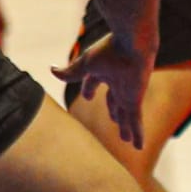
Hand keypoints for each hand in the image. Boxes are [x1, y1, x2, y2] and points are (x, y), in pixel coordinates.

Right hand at [52, 33, 150, 148]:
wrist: (133, 45)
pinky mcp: (135, 100)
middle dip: (114, 111)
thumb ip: (70, 72)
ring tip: (127, 140)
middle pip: (114, 100)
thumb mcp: (86, 64)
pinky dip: (138, 134)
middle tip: (115, 121)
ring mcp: (127, 92)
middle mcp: (117, 81)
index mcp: (103, 69)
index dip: (89, 88)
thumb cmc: (109, 50)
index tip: (88, 96)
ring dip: (126, 127)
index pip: (93, 81)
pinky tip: (139, 146)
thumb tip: (51, 69)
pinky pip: (136, 121)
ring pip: (126, 114)